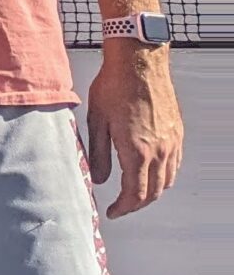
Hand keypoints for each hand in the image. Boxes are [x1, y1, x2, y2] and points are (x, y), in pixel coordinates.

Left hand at [86, 49, 181, 217]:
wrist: (139, 62)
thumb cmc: (113, 86)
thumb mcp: (97, 121)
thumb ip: (97, 154)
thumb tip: (98, 179)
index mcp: (137, 151)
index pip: (135, 193)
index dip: (124, 207)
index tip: (113, 212)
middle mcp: (159, 150)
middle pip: (154, 192)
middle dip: (137, 204)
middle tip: (122, 206)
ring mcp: (172, 142)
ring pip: (167, 180)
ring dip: (152, 192)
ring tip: (134, 193)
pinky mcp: (177, 132)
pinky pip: (174, 164)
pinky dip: (164, 176)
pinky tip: (150, 172)